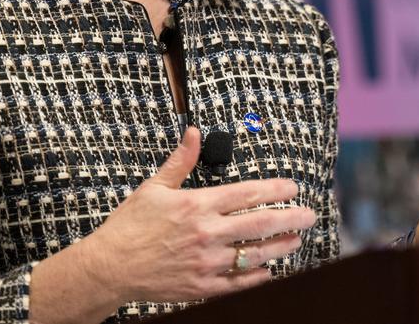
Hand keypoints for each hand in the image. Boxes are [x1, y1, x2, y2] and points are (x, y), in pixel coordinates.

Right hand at [82, 127, 316, 304]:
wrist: (109, 267)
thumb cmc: (130, 225)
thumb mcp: (154, 187)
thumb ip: (180, 161)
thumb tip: (194, 133)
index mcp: (197, 205)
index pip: (247, 194)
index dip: (275, 189)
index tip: (293, 188)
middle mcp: (206, 233)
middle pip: (259, 223)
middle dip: (289, 218)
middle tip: (309, 214)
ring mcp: (206, 262)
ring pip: (254, 253)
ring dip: (280, 246)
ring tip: (296, 240)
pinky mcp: (201, 286)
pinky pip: (238, 282)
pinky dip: (257, 276)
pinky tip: (270, 270)